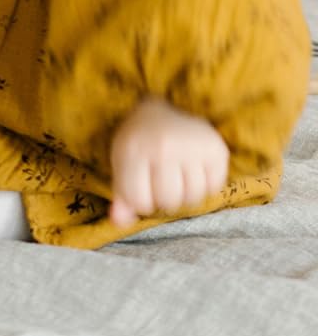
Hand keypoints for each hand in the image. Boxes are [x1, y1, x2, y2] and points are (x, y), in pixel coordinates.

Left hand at [109, 97, 229, 226]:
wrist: (159, 113)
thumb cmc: (137, 146)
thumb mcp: (121, 166)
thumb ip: (121, 196)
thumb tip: (119, 222)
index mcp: (133, 151)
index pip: (140, 201)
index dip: (142, 203)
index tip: (142, 192)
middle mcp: (163, 147)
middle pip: (169, 200)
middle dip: (164, 201)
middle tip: (161, 187)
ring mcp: (191, 146)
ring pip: (193, 196)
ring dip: (185, 196)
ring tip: (177, 181)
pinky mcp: (216, 148)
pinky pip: (214, 187)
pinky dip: (204, 187)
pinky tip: (193, 173)